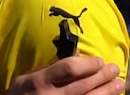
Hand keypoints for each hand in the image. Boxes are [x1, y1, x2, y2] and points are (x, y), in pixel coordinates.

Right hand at [8, 50, 125, 94]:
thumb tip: (75, 56)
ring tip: (119, 84)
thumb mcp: (27, 78)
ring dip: (108, 91)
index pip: (69, 69)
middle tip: (114, 68)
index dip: (88, 64)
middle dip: (103, 76)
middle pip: (85, 84)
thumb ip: (49, 68)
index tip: (98, 60)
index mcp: (41, 81)